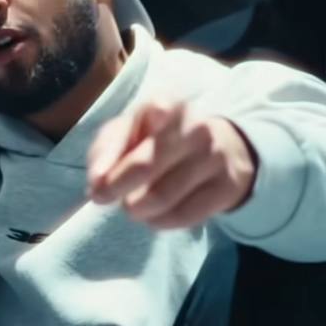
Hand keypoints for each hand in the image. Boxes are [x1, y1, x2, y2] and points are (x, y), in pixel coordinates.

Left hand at [86, 98, 256, 229]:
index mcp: (167, 104)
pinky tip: (154, 215)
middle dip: (116, 186)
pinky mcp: (227, 187)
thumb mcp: (127, 133)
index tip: (101, 176)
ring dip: (136, 208)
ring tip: (132, 205)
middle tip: (102, 196)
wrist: (220, 149)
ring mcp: (215, 157)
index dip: (121, 145)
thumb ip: (105, 152)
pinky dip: (158, 221)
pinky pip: (182, 215)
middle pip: (145, 165)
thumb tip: (98, 184)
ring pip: (162, 196)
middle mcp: (195, 127)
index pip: (151, 113)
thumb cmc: (158, 140)